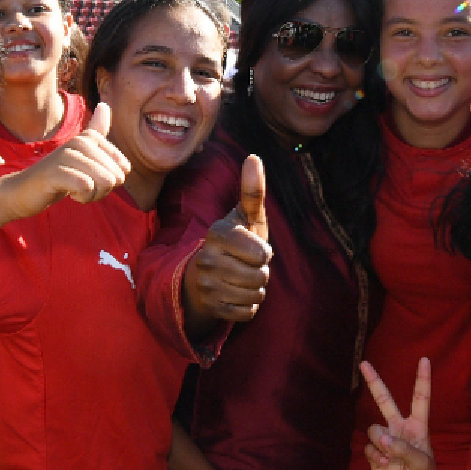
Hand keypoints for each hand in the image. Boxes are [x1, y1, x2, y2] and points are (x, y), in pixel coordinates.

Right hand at [0, 102, 127, 217]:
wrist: (25, 190)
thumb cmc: (59, 174)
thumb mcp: (82, 154)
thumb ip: (95, 131)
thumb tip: (105, 104)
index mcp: (90, 138)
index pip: (123, 168)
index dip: (111, 181)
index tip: (91, 178)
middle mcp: (80, 142)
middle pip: (115, 177)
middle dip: (102, 190)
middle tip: (80, 186)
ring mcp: (67, 155)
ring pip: (104, 182)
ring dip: (92, 195)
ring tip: (73, 189)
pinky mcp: (56, 172)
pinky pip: (87, 187)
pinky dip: (82, 197)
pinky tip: (68, 192)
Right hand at [184, 154, 272, 324]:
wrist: (207, 276)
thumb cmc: (236, 242)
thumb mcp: (246, 218)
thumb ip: (252, 191)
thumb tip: (254, 157)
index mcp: (217, 234)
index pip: (262, 253)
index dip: (264, 252)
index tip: (252, 247)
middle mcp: (207, 260)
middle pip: (261, 276)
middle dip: (261, 273)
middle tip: (246, 266)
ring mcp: (206, 286)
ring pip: (255, 295)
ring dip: (255, 289)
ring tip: (241, 278)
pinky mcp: (211, 308)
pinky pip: (247, 313)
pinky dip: (248, 306)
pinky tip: (235, 295)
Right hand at [361, 358, 439, 469]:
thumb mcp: (422, 463)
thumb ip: (403, 448)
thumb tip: (383, 439)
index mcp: (418, 427)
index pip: (420, 398)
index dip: (422, 379)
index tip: (425, 359)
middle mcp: (400, 429)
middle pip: (385, 401)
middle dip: (375, 382)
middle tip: (364, 363)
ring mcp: (386, 441)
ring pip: (374, 429)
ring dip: (380, 444)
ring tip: (391, 459)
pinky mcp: (375, 454)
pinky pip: (368, 447)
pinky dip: (375, 457)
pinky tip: (385, 466)